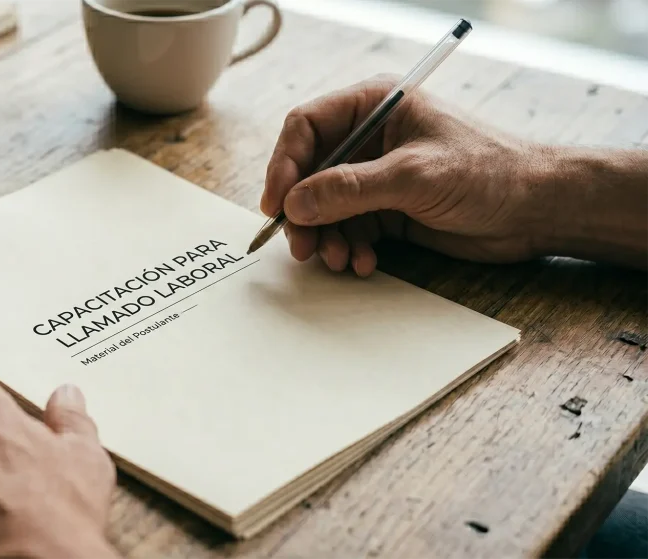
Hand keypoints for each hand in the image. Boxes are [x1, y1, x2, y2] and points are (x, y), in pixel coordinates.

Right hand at [262, 74, 550, 275]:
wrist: (537, 209)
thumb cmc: (490, 171)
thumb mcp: (414, 176)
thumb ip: (350, 188)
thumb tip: (296, 203)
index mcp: (375, 106)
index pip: (307, 127)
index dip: (284, 165)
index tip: (276, 203)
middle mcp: (370, 139)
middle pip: (309, 172)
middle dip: (303, 212)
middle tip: (302, 245)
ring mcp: (377, 176)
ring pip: (325, 207)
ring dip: (326, 237)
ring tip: (339, 260)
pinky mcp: (388, 210)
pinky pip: (349, 229)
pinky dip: (349, 248)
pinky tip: (363, 263)